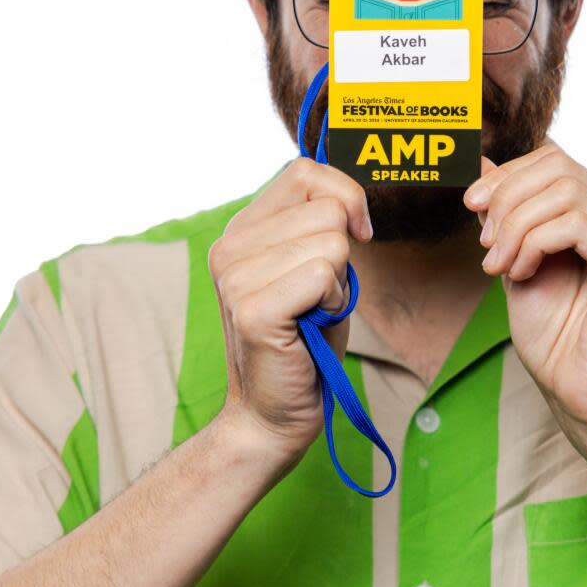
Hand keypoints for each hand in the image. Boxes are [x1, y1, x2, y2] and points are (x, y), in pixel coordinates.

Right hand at [208, 157, 372, 461]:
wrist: (274, 415)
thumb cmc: (304, 344)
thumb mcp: (316, 271)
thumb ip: (323, 228)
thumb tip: (352, 200)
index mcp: (242, 230)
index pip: (305, 171)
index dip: (344, 197)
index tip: (356, 237)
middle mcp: (230, 247)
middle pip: (327, 208)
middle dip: (344, 255)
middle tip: (319, 299)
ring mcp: (236, 278)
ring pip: (331, 243)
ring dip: (338, 285)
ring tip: (311, 316)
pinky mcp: (253, 310)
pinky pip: (322, 276)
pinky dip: (332, 304)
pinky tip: (310, 329)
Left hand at [463, 143, 586, 447]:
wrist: (580, 393)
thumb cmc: (555, 337)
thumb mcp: (516, 261)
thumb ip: (506, 216)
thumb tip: (481, 164)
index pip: (554, 160)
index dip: (506, 176)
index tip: (472, 206)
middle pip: (557, 168)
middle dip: (506, 200)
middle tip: (485, 245)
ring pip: (564, 192)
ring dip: (516, 227)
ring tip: (499, 266)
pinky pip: (576, 225)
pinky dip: (536, 244)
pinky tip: (522, 274)